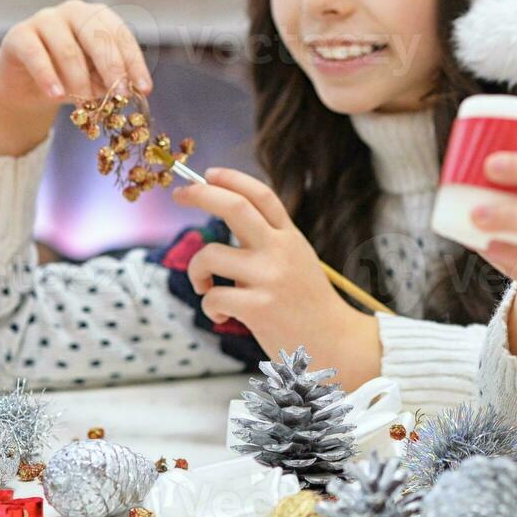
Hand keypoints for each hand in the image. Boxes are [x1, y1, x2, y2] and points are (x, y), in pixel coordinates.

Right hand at [0, 0, 152, 156]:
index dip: (134, 63)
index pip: (122, 36)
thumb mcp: (95, 79)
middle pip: (98, 37)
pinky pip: (36, 55)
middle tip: (120, 96)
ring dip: (80, 81)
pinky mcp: (19, 34)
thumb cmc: (68, 77)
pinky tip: (56, 96)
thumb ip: (109, 80)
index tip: (144, 89)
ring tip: (85, 105)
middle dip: (112, 68)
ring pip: (68, 50)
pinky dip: (48, 77)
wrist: (26, 85)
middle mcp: (74, 11)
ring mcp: (45, 19)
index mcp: (99, 17)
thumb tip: (125, 90)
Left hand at [171, 167, 379, 386]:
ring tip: (205, 286)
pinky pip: (212, 297)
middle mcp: (280, 250)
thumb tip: (226, 223)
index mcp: (290, 237)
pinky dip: (210, 307)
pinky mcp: (259, 307)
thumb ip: (269, 242)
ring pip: (210, 254)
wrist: (335, 342)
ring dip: (195, 270)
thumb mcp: (297, 261)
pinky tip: (224, 316)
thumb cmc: (307, 305)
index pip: (262, 195)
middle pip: (234, 206)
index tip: (208, 173)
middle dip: (201, 194)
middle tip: (181, 194)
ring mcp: (269, 277)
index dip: (232, 179)